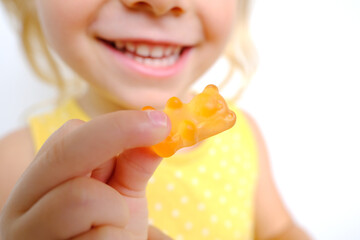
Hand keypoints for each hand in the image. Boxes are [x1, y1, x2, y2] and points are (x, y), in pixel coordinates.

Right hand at [0, 110, 169, 239]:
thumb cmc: (109, 231)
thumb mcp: (121, 196)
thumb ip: (133, 164)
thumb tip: (158, 125)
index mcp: (39, 182)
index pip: (67, 137)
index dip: (114, 126)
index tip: (155, 123)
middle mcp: (22, 206)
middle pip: (65, 153)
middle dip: (118, 134)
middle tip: (161, 126)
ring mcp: (30, 234)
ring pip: (82, 197)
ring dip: (116, 210)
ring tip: (112, 226)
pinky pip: (100, 238)